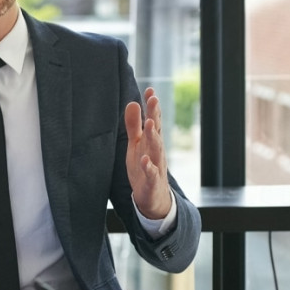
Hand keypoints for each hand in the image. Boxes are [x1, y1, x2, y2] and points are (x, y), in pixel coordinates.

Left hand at [125, 88, 171, 219]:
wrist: (154, 198)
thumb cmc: (144, 167)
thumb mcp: (136, 144)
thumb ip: (134, 124)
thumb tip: (132, 102)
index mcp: (152, 141)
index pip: (154, 120)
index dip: (152, 106)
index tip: (150, 90)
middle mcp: (156, 151)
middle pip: (157, 131)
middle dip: (155, 115)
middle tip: (154, 99)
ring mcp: (156, 166)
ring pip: (156, 150)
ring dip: (154, 136)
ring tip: (150, 123)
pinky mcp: (152, 182)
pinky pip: (151, 174)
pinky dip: (148, 167)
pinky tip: (144, 160)